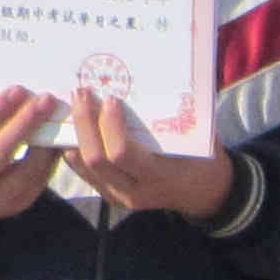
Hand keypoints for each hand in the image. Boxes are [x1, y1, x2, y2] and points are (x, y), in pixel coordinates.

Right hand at [0, 85, 62, 221]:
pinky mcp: (14, 206)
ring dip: (45, 143)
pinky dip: (49, 159)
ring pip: (25, 172)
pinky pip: (37, 181)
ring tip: (57, 118)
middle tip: (46, 100)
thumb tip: (10, 96)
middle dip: (25, 123)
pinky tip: (57, 140)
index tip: (18, 90)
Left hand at [62, 87, 237, 220]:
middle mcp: (135, 191)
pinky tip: (74, 126)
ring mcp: (119, 197)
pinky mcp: (110, 196)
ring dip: (74, 133)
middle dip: (84, 123)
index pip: (122, 153)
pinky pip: (83, 173)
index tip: (110, 98)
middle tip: (81, 93)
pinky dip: (74, 147)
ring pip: (83, 166)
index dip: (110, 124)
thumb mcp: (192, 138)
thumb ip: (166, 120)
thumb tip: (138, 82)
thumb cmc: (202, 157)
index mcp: (158, 176)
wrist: (206, 192)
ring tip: (73, 105)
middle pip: (95, 159)